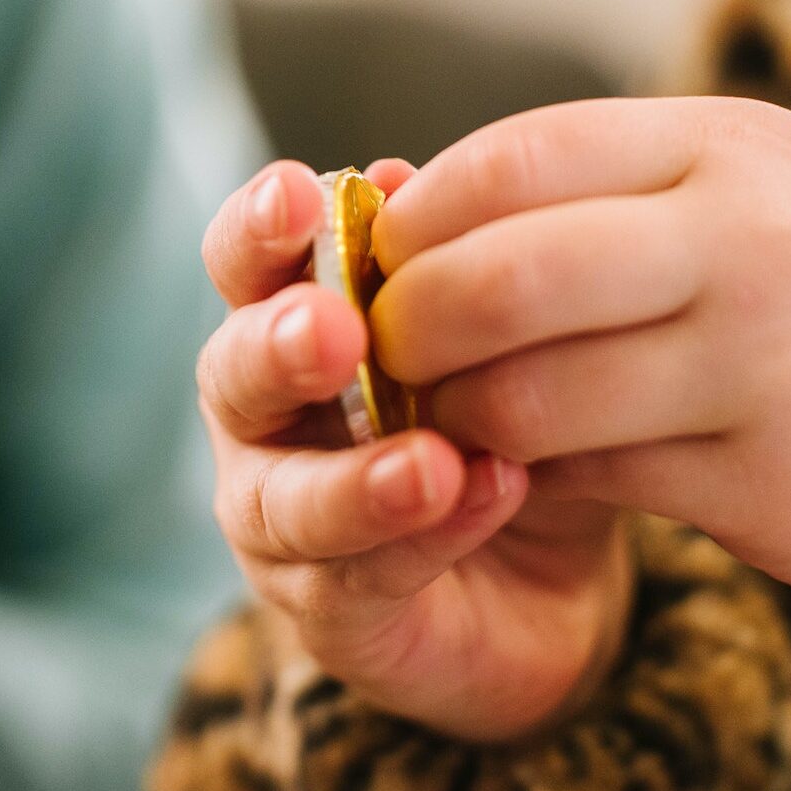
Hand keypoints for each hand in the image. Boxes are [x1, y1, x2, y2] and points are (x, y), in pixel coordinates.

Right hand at [198, 160, 632, 741]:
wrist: (557, 583)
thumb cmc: (503, 422)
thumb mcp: (497, 337)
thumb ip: (448, 272)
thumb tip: (398, 176)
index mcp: (286, 324)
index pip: (247, 264)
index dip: (258, 227)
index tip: (298, 193)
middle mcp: (261, 421)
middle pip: (233, 375)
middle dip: (280, 349)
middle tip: (335, 329)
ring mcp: (279, 525)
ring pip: (284, 501)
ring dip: (356, 477)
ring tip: (431, 461)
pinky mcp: (329, 615)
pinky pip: (359, 580)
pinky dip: (425, 536)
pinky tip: (488, 495)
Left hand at [372, 97, 790, 610]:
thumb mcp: (766, 196)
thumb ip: (615, 196)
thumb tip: (420, 212)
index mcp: (728, 146)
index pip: (512, 158)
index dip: (417, 216)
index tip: (378, 261)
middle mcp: (744, 236)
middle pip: (496, 276)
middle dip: (408, 327)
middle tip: (383, 358)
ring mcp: (763, 358)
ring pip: (529, 394)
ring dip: (459, 420)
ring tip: (447, 426)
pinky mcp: (770, 476)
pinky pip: (595, 477)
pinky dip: (537, 478)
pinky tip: (532, 474)